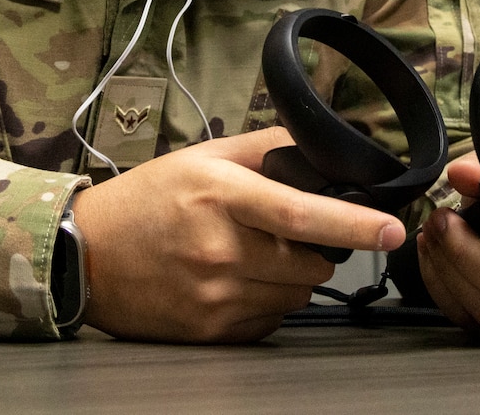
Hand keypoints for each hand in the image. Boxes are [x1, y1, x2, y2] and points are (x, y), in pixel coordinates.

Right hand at [67, 126, 405, 342]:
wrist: (86, 255)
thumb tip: (326, 148)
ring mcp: (214, 296)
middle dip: (313, 249)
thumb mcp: (204, 157)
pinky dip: (265, 303)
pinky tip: (233, 282)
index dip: (353, 223)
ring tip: (249, 255)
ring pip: (295, 295)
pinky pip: (269, 322)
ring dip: (289, 278)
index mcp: (221, 197)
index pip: (300, 214)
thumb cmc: (148, 199)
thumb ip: (267, 149)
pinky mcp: (209, 331)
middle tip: (280, 233)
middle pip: (309, 263)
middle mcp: (219, 250)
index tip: (393, 229)